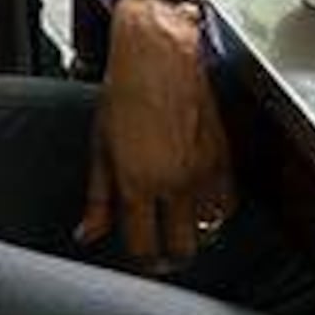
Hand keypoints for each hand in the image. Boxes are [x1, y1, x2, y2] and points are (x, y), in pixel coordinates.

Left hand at [79, 0, 236, 270]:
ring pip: (210, 229)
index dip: (142, 261)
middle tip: (162, 251)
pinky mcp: (224, 156)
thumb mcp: (99, 148)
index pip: (145, 247)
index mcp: (138, 183)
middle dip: (172, 256)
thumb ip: (97, 199)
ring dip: (196, 233)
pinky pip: (227, 202)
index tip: (140, 259)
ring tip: (181, 226)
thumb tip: (87, 234)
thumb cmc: (124, 92)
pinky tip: (201, 203)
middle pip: (184, 248)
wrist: (160, 54)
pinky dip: (216, 210)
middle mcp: (174, 183)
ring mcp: (203, 171)